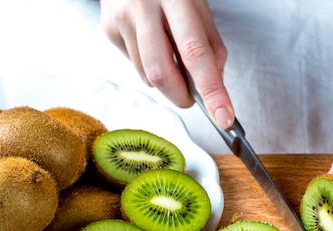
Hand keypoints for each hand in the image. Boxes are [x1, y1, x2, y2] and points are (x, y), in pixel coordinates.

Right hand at [100, 0, 234, 128]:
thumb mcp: (199, 5)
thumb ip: (211, 45)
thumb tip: (216, 85)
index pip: (195, 53)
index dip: (211, 90)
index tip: (223, 117)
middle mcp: (143, 6)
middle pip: (162, 73)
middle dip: (181, 96)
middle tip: (193, 98)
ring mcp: (121, 18)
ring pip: (147, 76)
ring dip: (167, 80)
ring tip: (171, 52)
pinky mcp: (108, 29)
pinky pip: (135, 66)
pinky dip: (150, 67)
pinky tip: (153, 44)